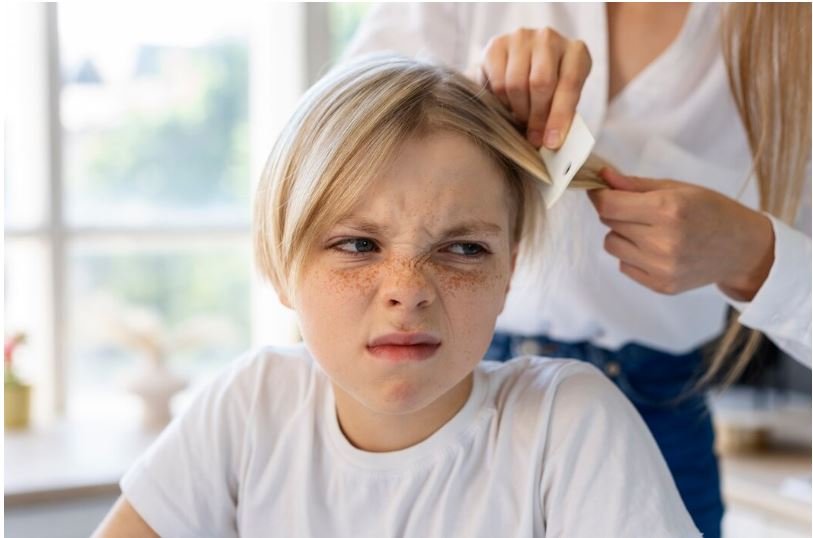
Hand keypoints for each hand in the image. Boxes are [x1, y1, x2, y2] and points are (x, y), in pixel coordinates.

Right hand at [474, 27, 591, 149]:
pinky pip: (497, 82)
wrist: (522, 65)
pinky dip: (502, 101)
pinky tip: (508, 104)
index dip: (560, 116)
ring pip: (516, 84)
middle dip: (537, 117)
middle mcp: (549, 38)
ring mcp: (521, 38)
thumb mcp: (563, 99)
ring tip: (522, 117)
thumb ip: (562, 116)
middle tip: (534, 137)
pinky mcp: (497, 45)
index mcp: (576, 52)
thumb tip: (551, 144)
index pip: (570, 84)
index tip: (551, 142)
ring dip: (518, 110)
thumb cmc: (550, 88)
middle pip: (541, 83)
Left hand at [587, 167, 774, 300]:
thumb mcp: (679, 188)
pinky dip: (633, 255)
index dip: (599, 195)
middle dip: (617, 212)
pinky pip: (624, 265)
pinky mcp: (661, 286)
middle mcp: (663, 241)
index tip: (600, 191)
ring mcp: (661, 267)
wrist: (742, 249)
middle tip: (641, 210)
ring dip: (622, 235)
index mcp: (669, 210)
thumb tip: (602, 176)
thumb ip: (635, 185)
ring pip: (611, 245)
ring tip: (650, 231)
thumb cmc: (712, 211)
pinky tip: (657, 249)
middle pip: (609, 223)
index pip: (609, 205)